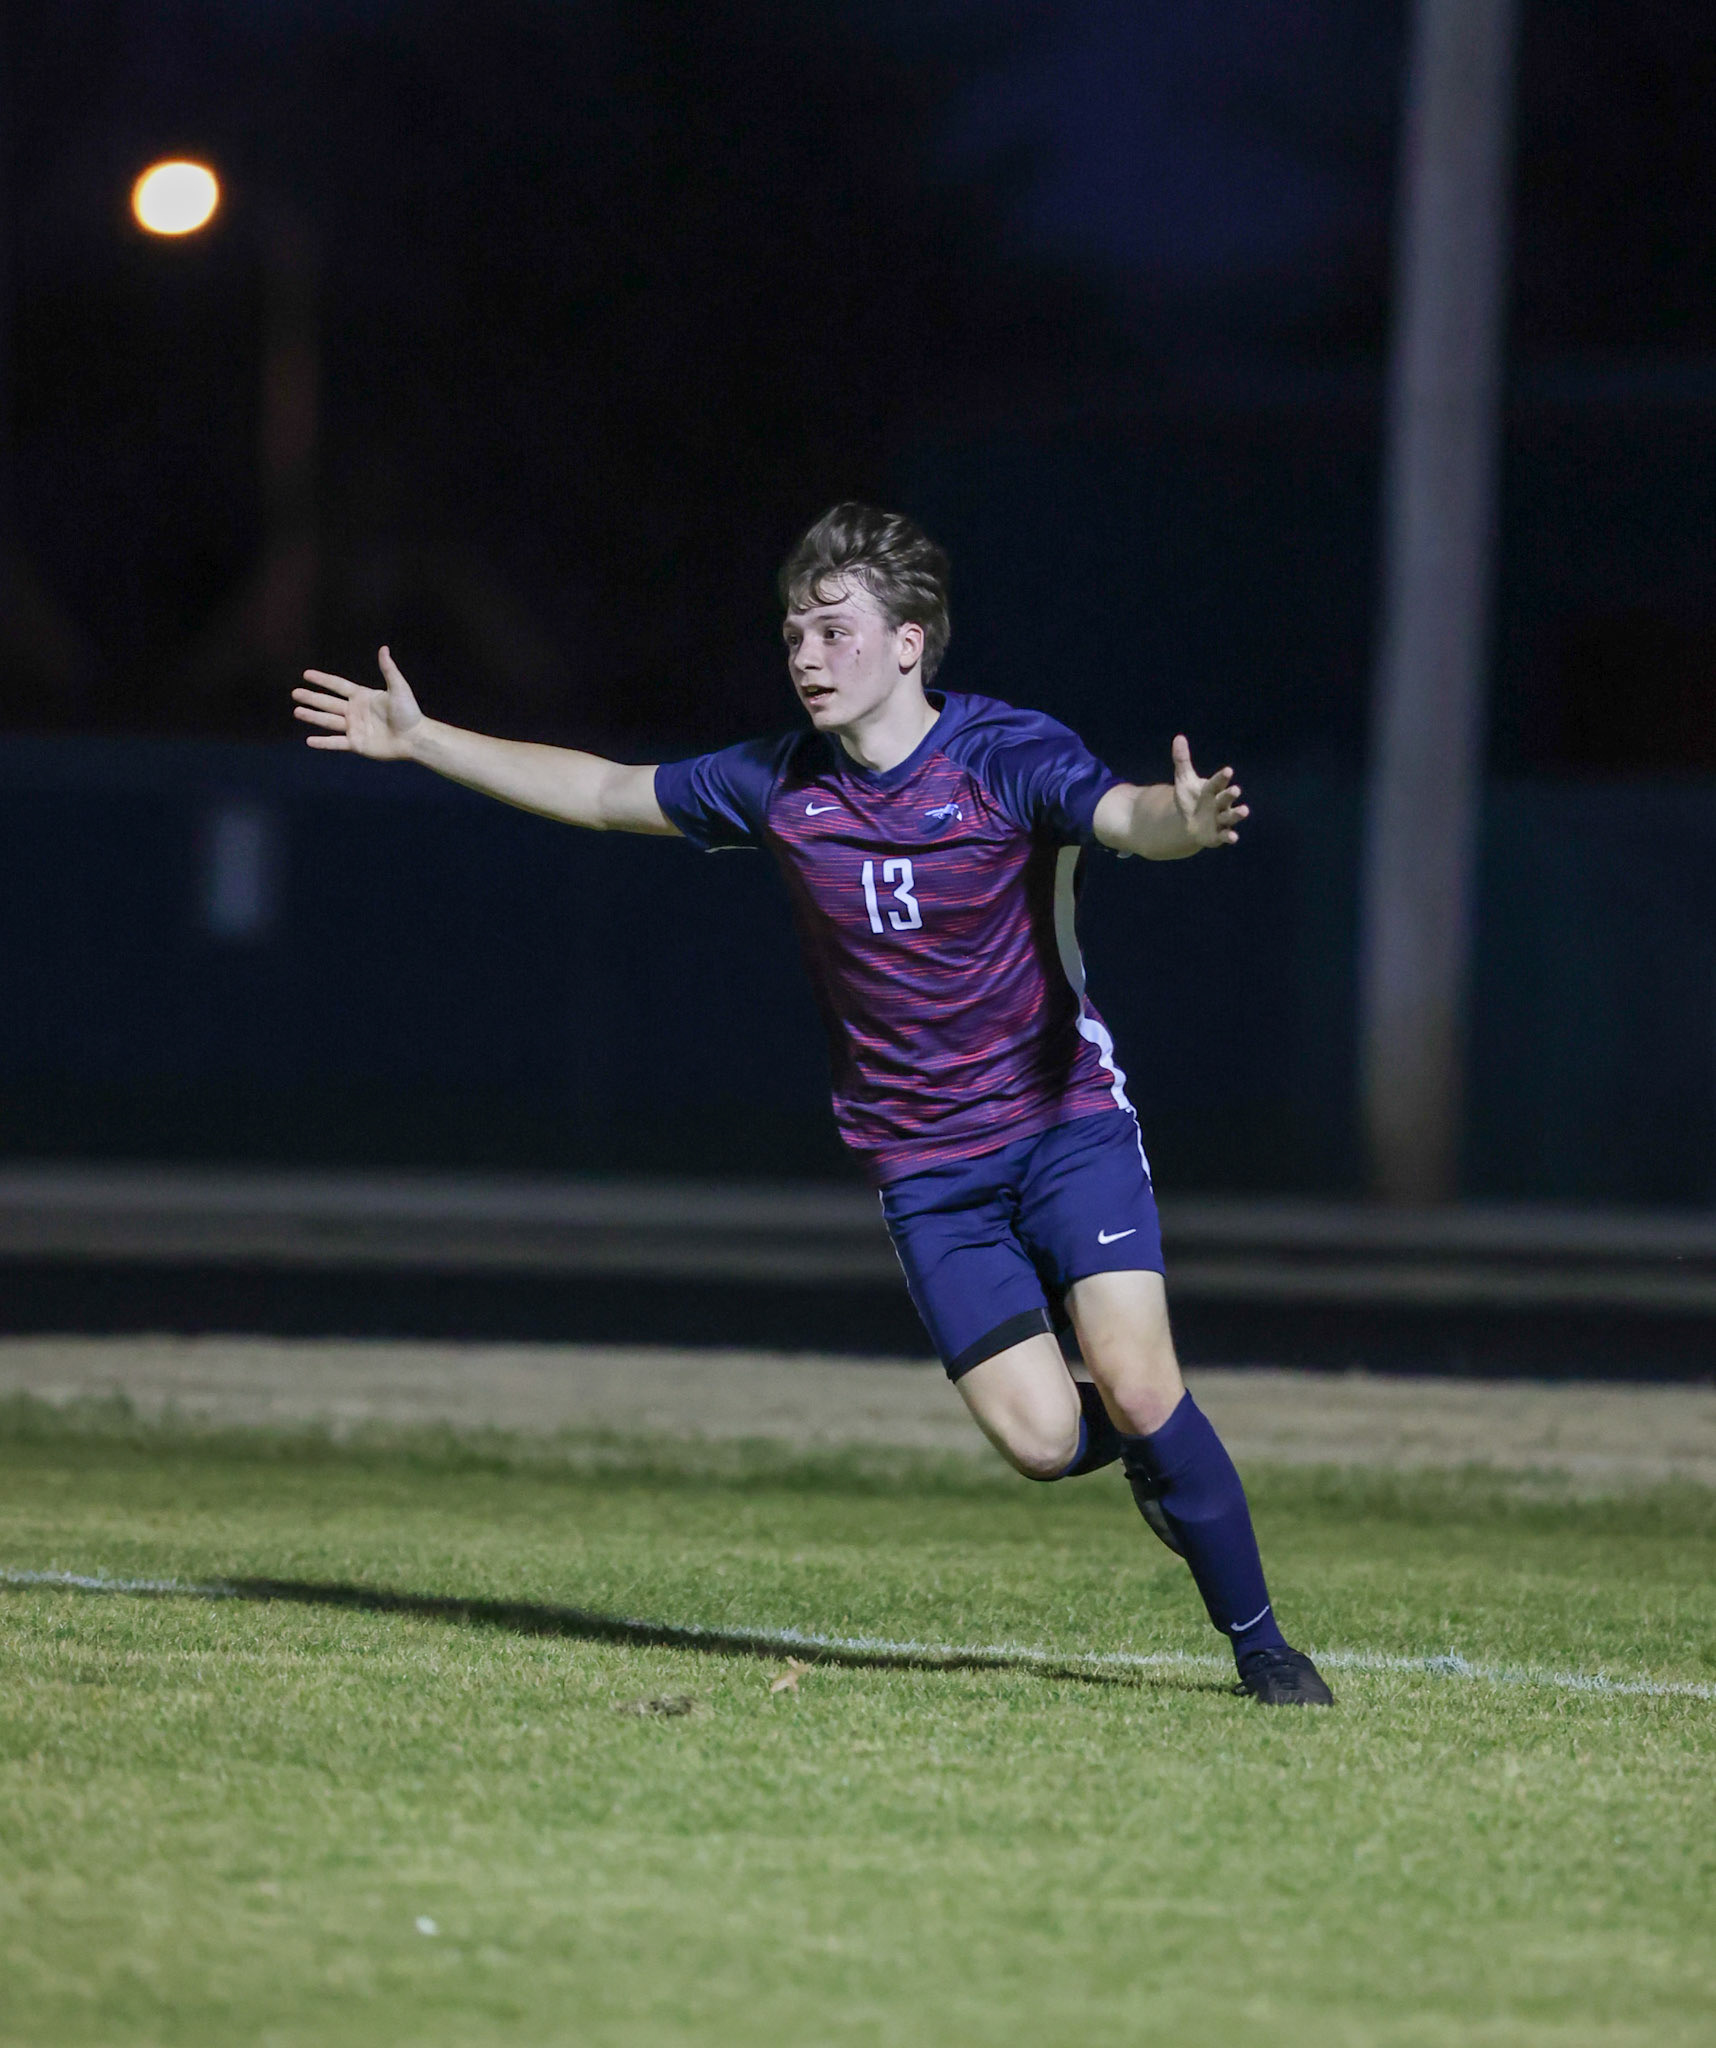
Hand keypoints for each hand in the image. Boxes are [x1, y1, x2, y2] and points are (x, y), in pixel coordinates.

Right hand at [292, 646, 423, 758]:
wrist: (415, 738)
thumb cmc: (409, 712)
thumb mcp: (398, 688)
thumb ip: (388, 669)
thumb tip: (384, 648)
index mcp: (363, 696)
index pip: (338, 685)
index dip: (322, 680)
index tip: (306, 674)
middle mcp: (355, 711)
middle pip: (328, 702)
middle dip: (311, 697)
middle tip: (295, 693)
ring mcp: (354, 728)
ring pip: (328, 721)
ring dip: (312, 716)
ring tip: (296, 711)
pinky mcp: (356, 744)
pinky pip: (336, 743)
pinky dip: (322, 742)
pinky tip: (309, 740)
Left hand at [1171, 733, 1247, 847]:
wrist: (1189, 823)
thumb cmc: (1191, 799)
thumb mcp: (1184, 780)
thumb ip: (1182, 761)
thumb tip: (1178, 737)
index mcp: (1213, 789)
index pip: (1217, 782)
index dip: (1222, 777)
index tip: (1228, 771)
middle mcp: (1220, 803)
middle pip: (1226, 798)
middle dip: (1230, 794)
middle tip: (1235, 790)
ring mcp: (1221, 819)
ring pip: (1231, 816)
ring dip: (1238, 814)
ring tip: (1245, 810)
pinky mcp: (1218, 835)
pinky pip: (1225, 835)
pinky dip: (1230, 836)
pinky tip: (1233, 838)